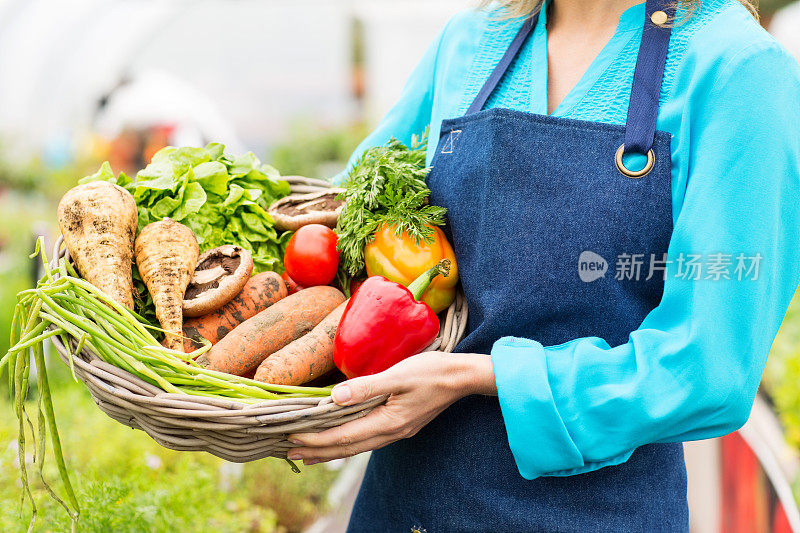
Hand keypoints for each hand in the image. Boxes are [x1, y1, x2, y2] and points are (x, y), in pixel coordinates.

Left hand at [287, 351, 495, 464]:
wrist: (462, 377)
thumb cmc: (432, 371)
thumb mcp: (399, 374)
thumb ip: (367, 386)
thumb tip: (335, 397)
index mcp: (389, 421)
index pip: (344, 436)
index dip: (316, 438)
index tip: (291, 436)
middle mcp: (391, 432)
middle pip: (347, 448)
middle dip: (317, 451)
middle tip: (287, 452)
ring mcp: (397, 431)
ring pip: (356, 446)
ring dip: (330, 449)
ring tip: (306, 451)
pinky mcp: (400, 424)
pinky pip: (367, 439)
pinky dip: (347, 441)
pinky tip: (340, 438)